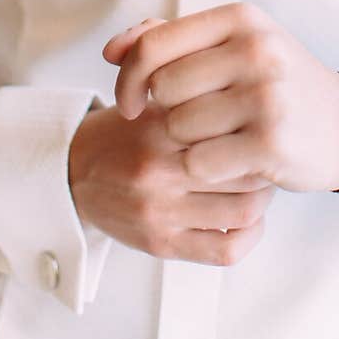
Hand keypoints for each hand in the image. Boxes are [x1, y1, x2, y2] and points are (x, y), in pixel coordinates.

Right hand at [67, 97, 274, 265]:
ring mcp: (160, 211)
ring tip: (258, 184)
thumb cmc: (122, 135)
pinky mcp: (161, 244)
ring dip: (262, 197)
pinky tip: (249, 220)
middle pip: (244, 167)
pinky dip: (250, 235)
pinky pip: (225, 249)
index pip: (229, 125)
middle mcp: (158, 170)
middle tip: (265, 154)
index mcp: (157, 127)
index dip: (255, 124)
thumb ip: (190, 91)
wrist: (72, 174)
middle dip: (264, 160)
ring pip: (244, 209)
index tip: (259, 123)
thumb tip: (249, 89)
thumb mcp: (148, 102)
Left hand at [102, 4, 338, 193]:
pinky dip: (206, 170)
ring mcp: (267, 95)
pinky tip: (232, 162)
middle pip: (161, 90)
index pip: (153, 44)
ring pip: (177, 128)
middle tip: (198, 122)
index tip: (130, 105)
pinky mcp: (272, 142)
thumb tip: (112, 50)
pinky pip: (199, 163)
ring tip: (222, 139)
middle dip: (167, 114)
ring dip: (188, 145)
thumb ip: (170, 40)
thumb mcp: (232, 46)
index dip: (128, 78)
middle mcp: (256, 49)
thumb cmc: (274, 85)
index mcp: (240, 19)